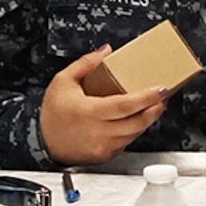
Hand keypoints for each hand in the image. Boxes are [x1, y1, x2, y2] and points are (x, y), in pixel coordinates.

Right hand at [40, 46, 168, 166]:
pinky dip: (134, 131)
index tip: (161, 89)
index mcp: (89, 112)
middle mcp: (98, 131)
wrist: (42, 142)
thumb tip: (105, 51)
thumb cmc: (52, 113)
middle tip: (163, 96)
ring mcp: (103, 146)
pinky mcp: (105, 155)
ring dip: (147, 120)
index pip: (125, 105)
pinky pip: (126, 142)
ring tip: (154, 106)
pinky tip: (137, 119)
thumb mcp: (63, 81)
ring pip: (134, 133)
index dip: (146, 98)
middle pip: (136, 122)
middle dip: (155, 108)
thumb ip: (86, 64)